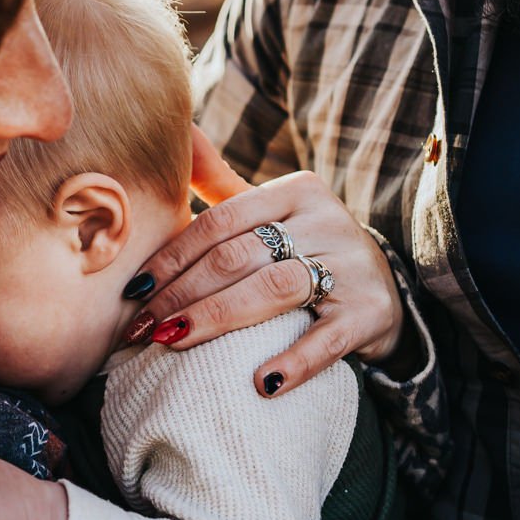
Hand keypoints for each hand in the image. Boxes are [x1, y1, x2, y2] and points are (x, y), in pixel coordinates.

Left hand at [127, 126, 405, 395]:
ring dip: (216, 318)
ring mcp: (350, 267)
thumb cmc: (309, 249)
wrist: (386, 290)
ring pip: (272, 288)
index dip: (171, 258)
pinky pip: (327, 339)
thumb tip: (180, 135)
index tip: (133, 293)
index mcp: (296, 192)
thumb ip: (223, 182)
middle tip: (141, 327)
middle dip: (181, 293)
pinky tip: (261, 384)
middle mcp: (325, 222)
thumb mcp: (274, 211)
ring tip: (173, 341)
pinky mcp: (368, 313)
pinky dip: (294, 361)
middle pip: (237, 256)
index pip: (219, 223)